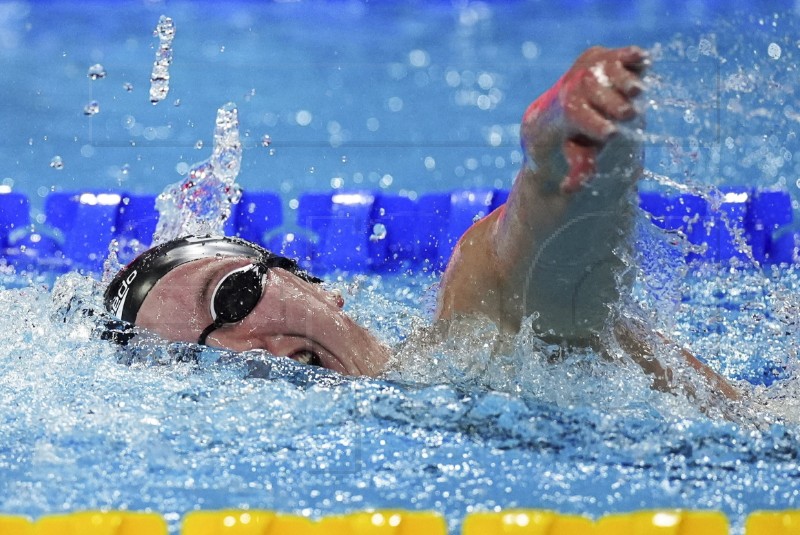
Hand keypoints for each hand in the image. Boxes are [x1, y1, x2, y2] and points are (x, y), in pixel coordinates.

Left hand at [523, 46, 648, 193]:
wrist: (564, 99)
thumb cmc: (577, 135)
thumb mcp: (578, 153)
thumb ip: (579, 169)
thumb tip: (567, 190)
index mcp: (568, 110)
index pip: (581, 117)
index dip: (595, 126)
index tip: (611, 134)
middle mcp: (577, 84)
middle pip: (597, 92)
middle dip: (614, 105)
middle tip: (628, 114)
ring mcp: (592, 66)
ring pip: (611, 70)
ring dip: (625, 81)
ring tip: (637, 92)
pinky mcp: (609, 54)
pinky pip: (624, 53)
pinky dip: (634, 56)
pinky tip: (643, 60)